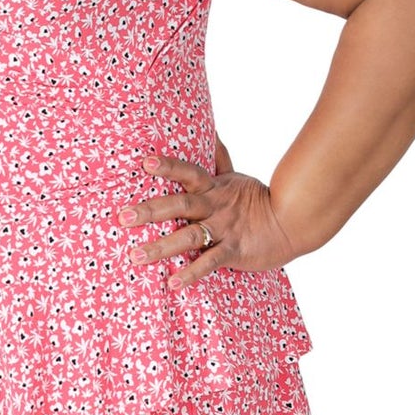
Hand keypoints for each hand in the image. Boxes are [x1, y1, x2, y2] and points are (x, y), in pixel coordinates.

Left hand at [118, 135, 302, 285]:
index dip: (168, 167)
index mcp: (214, 187)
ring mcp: (224, 229)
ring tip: (136, 256)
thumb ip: (219, 158)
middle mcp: (215, 206)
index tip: (144, 163)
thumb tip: (211, 130)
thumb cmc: (257, 201)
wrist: (292, 224)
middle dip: (151, 210)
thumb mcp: (235, 178)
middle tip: (123, 217)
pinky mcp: (234, 251)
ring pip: (189, 236)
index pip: (188, 172)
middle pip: (180, 204)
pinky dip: (191, 273)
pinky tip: (172, 283)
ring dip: (161, 247)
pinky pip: (210, 263)